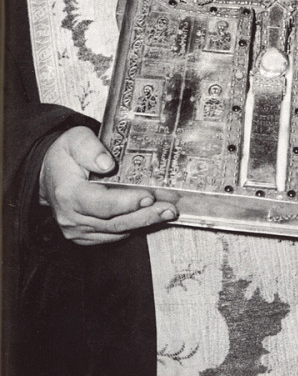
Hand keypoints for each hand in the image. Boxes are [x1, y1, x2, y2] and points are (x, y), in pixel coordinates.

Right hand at [39, 126, 177, 244]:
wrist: (50, 174)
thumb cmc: (66, 155)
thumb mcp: (75, 139)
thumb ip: (90, 148)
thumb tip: (108, 164)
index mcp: (68, 193)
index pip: (100, 203)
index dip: (126, 202)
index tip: (148, 196)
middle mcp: (71, 217)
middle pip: (113, 222)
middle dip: (145, 216)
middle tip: (169, 208)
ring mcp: (77, 230)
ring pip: (116, 231)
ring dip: (144, 223)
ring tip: (167, 212)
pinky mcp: (85, 236)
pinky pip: (113, 235)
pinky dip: (134, 226)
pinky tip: (151, 217)